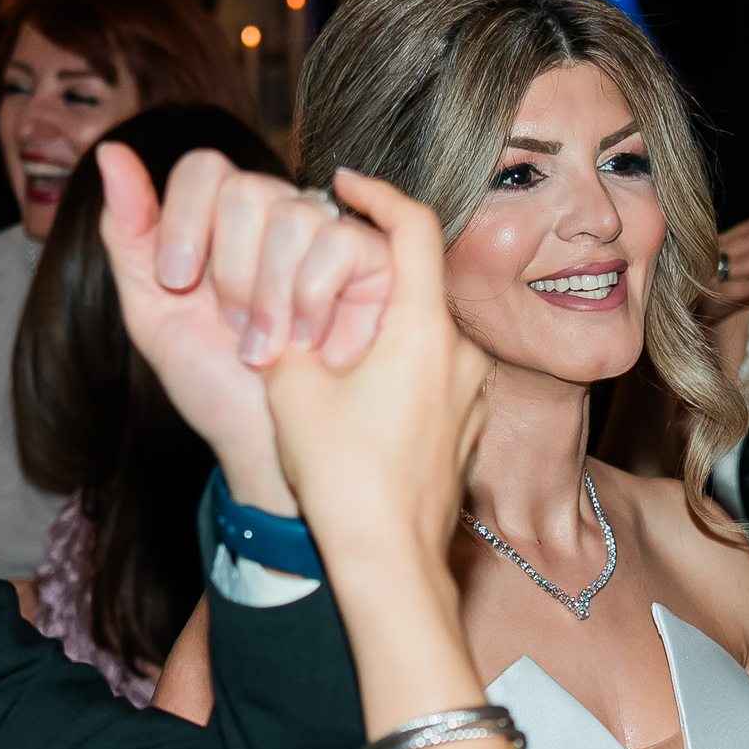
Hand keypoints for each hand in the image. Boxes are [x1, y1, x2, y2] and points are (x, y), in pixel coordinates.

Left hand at [96, 140, 397, 516]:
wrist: (263, 445)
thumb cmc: (213, 383)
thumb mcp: (154, 314)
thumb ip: (129, 236)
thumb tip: (111, 154)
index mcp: (220, 219)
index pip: (204, 169)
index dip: (185, 220)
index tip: (176, 282)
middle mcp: (277, 214)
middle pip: (247, 189)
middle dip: (230, 270)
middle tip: (231, 327)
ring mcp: (329, 235)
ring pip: (296, 215)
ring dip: (273, 296)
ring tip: (270, 347)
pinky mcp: (374, 265)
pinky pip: (346, 244)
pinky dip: (318, 303)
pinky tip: (311, 345)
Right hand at [258, 170, 482, 588]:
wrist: (390, 566)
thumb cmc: (342, 481)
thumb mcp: (291, 388)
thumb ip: (287, 325)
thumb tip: (277, 296)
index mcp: (424, 330)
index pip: (412, 225)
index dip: (376, 192)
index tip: (345, 182)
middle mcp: (461, 355)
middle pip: (412, 284)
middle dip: (360, 278)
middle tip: (312, 287)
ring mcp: (471, 395)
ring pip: (420, 335)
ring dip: (376, 330)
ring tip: (327, 350)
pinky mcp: (466, 430)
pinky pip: (432, 377)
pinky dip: (395, 370)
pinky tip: (355, 398)